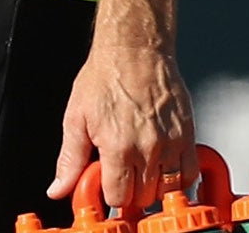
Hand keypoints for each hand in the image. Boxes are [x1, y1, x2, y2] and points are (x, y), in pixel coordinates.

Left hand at [50, 41, 195, 212]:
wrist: (133, 50)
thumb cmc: (104, 77)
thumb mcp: (75, 117)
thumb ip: (69, 159)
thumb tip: (58, 189)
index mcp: (118, 146)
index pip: (118, 197)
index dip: (109, 193)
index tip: (107, 183)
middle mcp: (147, 148)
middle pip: (143, 198)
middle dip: (130, 191)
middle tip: (122, 173)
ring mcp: (171, 143)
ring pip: (168, 190)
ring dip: (153, 186)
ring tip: (140, 168)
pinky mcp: (187, 135)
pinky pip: (190, 174)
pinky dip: (178, 178)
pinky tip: (163, 166)